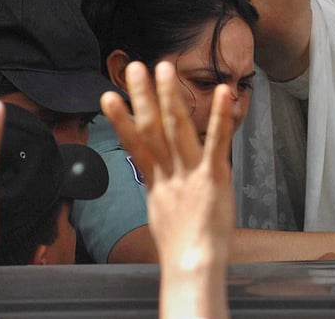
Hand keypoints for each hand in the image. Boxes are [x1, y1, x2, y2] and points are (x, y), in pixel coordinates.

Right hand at [102, 61, 238, 318]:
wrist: (192, 267)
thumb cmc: (182, 248)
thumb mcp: (164, 215)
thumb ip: (162, 192)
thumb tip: (159, 184)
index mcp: (156, 183)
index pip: (136, 144)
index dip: (123, 119)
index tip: (110, 96)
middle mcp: (169, 173)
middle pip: (152, 129)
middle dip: (142, 97)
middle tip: (134, 67)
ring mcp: (190, 172)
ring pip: (177, 128)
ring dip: (170, 95)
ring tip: (164, 67)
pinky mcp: (214, 176)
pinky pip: (217, 142)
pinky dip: (221, 117)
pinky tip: (224, 93)